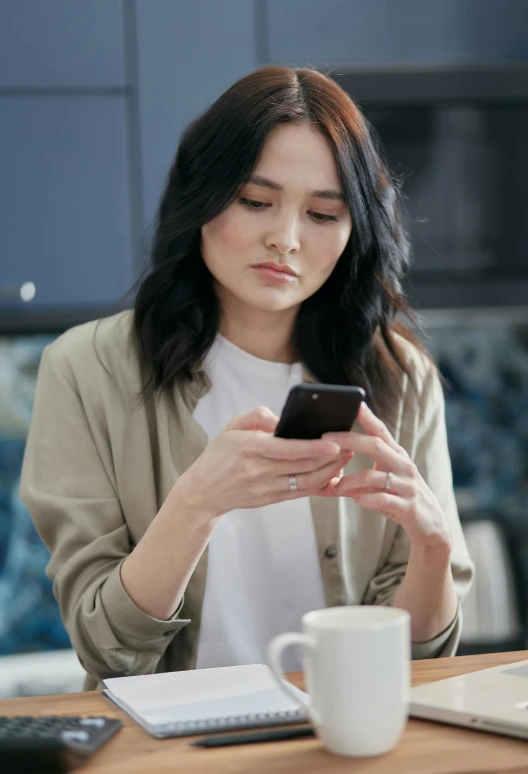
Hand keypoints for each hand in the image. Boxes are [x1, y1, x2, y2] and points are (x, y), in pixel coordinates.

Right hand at [175, 407, 350, 518]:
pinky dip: (318, 485)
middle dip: (330, 458)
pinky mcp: (269, 500)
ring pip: (305, 482)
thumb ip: (257, 416)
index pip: (288, 449)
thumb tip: (282, 419)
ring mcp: (265, 488)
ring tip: (343, 460)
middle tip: (349, 446)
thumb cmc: (219, 455)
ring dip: (329, 472)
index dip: (314, 448)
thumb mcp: (231, 427)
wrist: (203, 491)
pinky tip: (330, 475)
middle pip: (302, 466)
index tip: (334, 442)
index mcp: (249, 448)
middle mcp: (258, 471)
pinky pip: (300, 494)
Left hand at [319, 403, 450, 549]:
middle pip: (375, 446)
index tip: (354, 403)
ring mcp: (407, 486)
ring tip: (335, 487)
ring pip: (374, 476)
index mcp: (397, 456)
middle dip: (349, 441)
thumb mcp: (383, 482)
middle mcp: (404, 466)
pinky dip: (367, 498)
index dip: (368, 417)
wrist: (431, 524)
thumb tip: (326, 477)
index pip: (381, 432)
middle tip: (326, 441)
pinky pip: (383, 499)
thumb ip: (358, 478)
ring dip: (349, 481)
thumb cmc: (400, 498)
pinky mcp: (408, 507)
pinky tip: (356, 500)